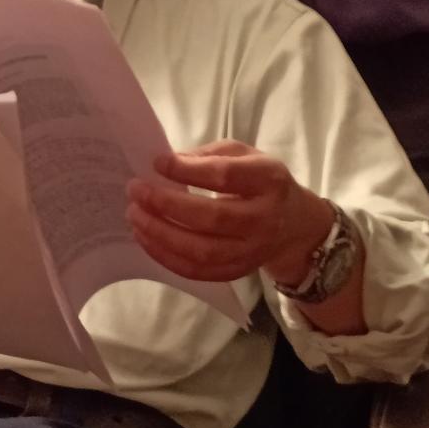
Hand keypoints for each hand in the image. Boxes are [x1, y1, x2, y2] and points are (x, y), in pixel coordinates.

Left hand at [125, 140, 333, 283]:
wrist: (294, 225)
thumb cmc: (261, 182)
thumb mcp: (245, 156)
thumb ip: (208, 156)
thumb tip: (166, 164)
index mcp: (268, 180)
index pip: (223, 176)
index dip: (186, 170)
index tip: (157, 163)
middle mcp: (263, 218)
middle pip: (211, 217)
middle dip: (166, 205)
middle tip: (136, 191)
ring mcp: (251, 251)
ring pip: (201, 251)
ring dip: (161, 235)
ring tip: (134, 216)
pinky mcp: (238, 271)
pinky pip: (198, 272)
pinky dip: (167, 257)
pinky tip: (147, 239)